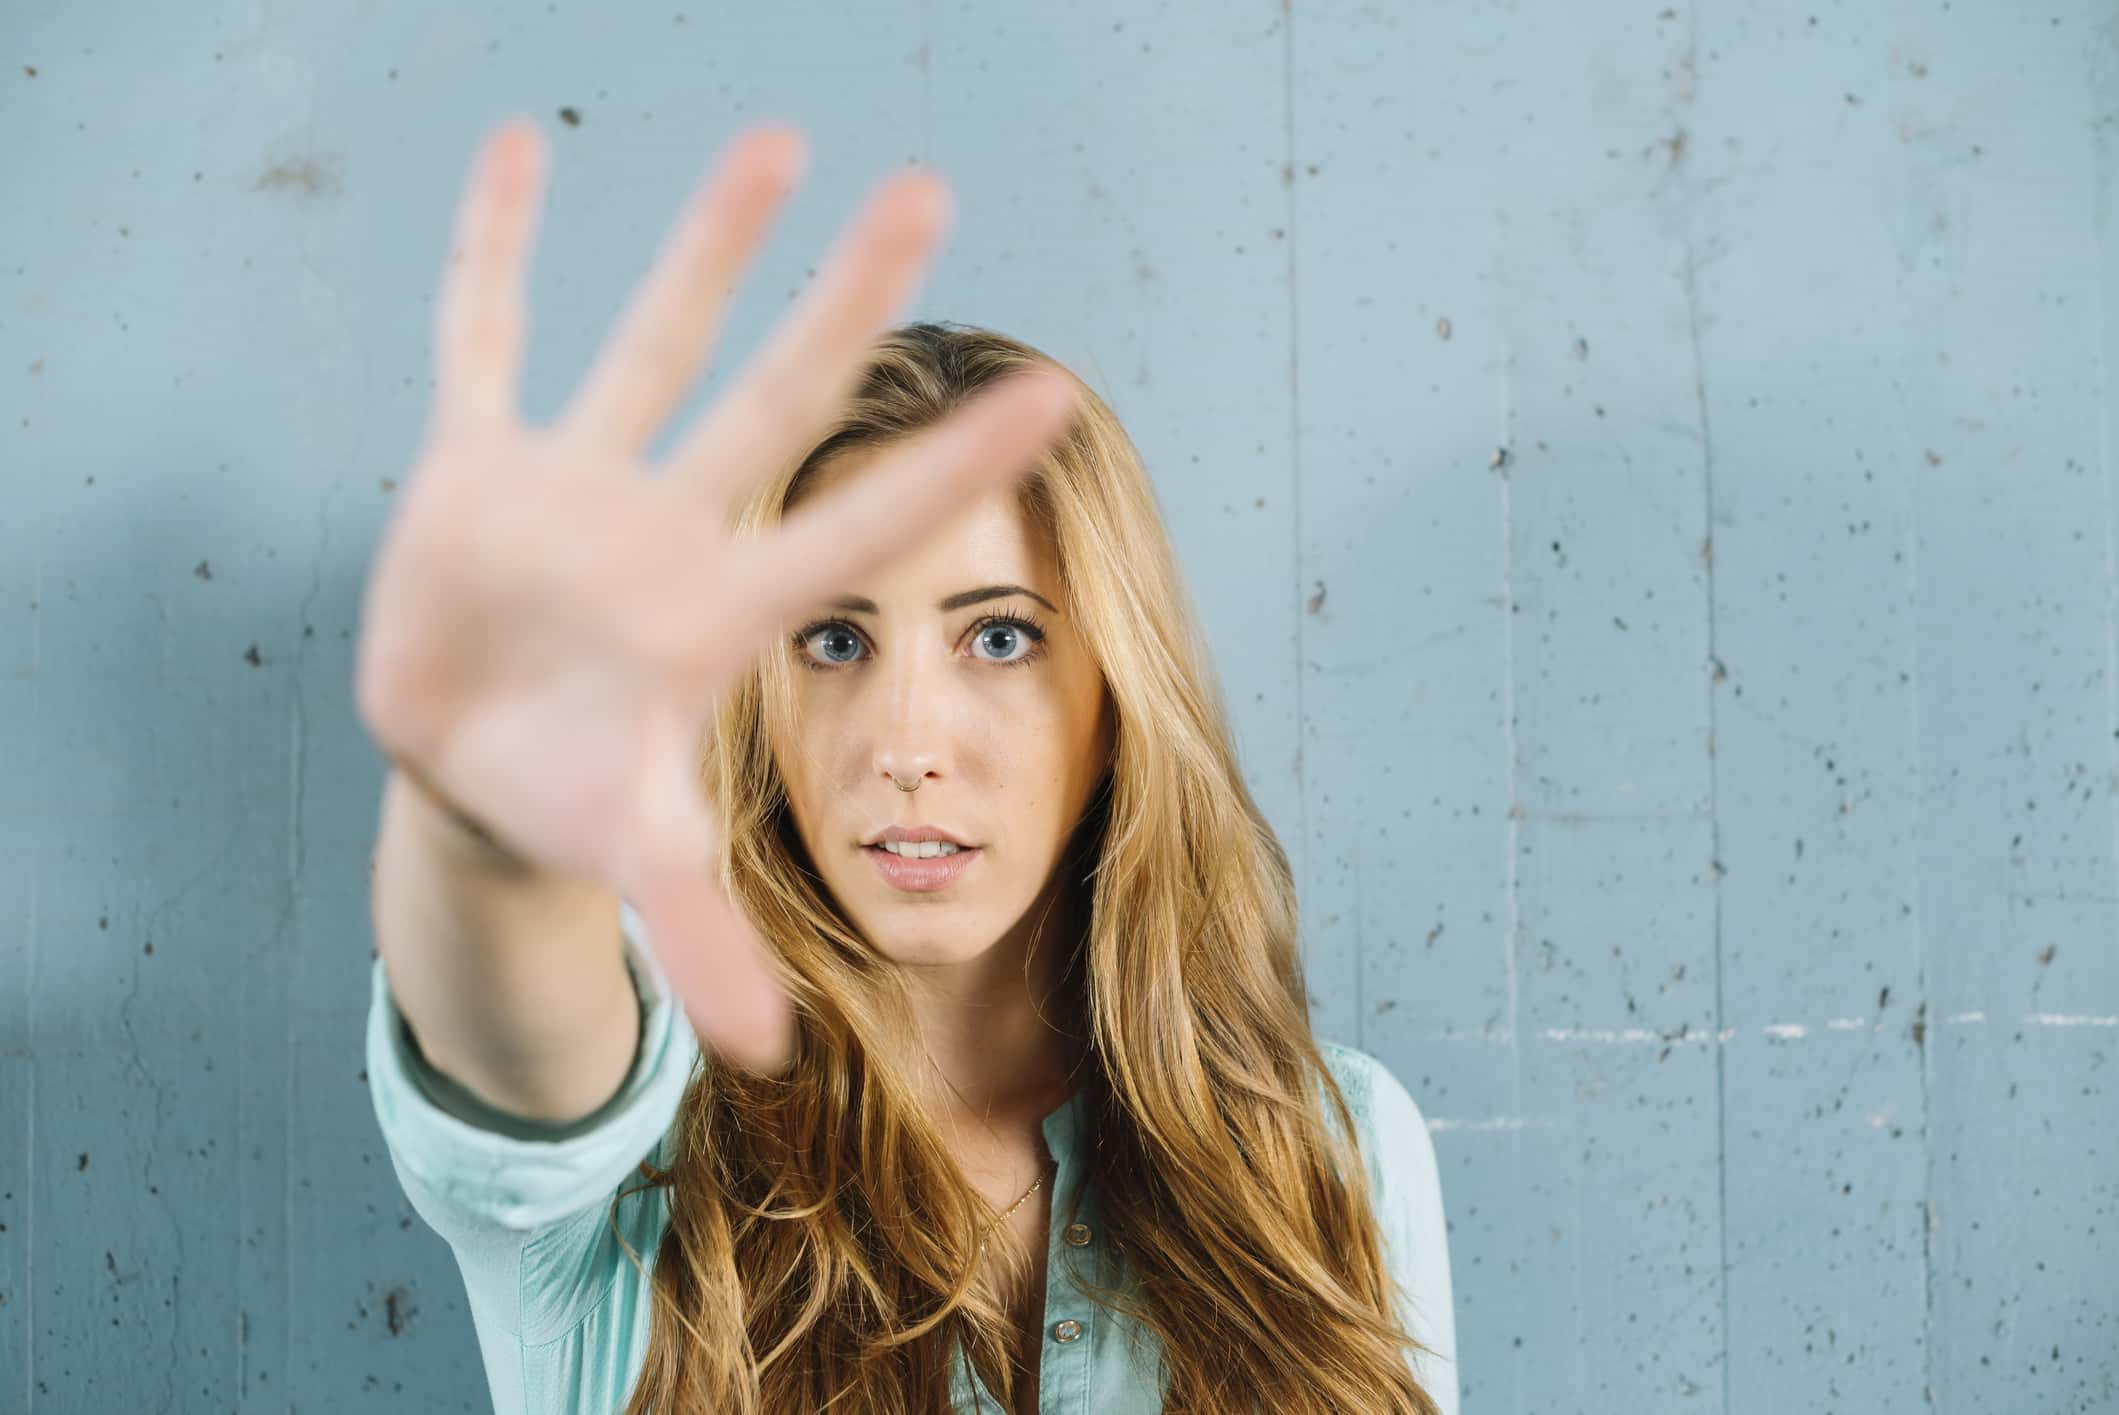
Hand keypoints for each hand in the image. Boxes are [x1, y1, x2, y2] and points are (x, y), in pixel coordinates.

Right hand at [353, 116, 1076, 1071]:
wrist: (475, 765)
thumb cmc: (577, 798)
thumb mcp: (638, 855)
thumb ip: (699, 932)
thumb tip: (766, 1055)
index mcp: (720, 614)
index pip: (856, 530)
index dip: (949, 471)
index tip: (1052, 395)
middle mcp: (670, 529)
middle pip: (775, 396)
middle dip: (845, 300)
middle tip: (933, 189)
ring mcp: (578, 486)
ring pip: (651, 341)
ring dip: (706, 244)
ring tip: (785, 136)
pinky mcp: (475, 465)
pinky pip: (481, 334)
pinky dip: (489, 251)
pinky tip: (511, 147)